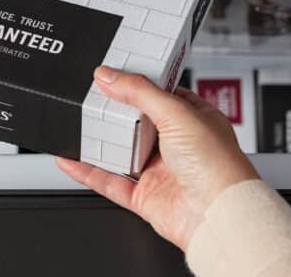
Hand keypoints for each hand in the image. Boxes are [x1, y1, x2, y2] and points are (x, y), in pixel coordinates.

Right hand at [57, 66, 258, 251]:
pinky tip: (71, 160)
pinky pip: (109, 182)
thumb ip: (140, 92)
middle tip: (88, 98)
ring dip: (98, 143)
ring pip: (119, 153)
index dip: (135, 84)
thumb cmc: (219, 167)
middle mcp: (176, 145)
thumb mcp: (178, 113)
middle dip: (113, 113)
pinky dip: (87, 172)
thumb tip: (109, 76)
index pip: (158, 94)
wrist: (219, 216)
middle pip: (135, 123)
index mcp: (192, 119)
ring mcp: (159, 171)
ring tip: (75, 125)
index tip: (110, 75)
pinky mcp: (144, 196)